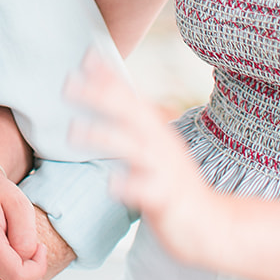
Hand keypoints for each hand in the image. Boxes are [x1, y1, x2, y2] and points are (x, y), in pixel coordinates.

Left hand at [69, 51, 225, 263]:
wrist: (210, 225)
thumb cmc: (173, 181)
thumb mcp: (155, 146)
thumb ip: (133, 121)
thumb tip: (108, 90)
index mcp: (155, 130)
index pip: (130, 96)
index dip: (109, 75)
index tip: (85, 54)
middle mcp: (159, 144)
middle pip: (129, 113)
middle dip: (100, 95)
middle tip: (69, 84)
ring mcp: (164, 170)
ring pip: (133, 148)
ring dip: (104, 136)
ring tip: (74, 132)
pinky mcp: (166, 199)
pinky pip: (147, 191)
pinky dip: (130, 186)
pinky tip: (111, 185)